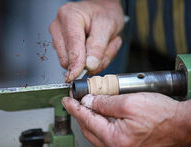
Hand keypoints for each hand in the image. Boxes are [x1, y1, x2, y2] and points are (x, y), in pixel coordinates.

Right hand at [49, 0, 123, 81]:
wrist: (102, 10)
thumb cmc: (104, 13)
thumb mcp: (108, 26)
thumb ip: (98, 47)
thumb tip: (88, 65)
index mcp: (69, 17)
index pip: (71, 47)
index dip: (77, 64)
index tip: (79, 75)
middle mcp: (59, 27)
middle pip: (67, 59)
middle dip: (89, 62)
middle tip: (106, 49)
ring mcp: (58, 38)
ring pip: (70, 64)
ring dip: (91, 62)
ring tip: (102, 46)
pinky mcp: (61, 47)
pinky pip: (73, 64)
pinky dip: (87, 62)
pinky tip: (94, 50)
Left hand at [62, 93, 190, 146]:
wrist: (179, 124)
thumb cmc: (161, 115)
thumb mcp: (129, 103)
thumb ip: (105, 103)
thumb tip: (89, 102)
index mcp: (115, 139)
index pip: (86, 119)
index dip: (74, 107)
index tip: (67, 100)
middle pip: (88, 128)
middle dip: (81, 112)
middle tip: (76, 100)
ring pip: (96, 131)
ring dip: (90, 117)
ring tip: (89, 103)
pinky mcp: (125, 145)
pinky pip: (105, 134)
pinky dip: (100, 122)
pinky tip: (102, 112)